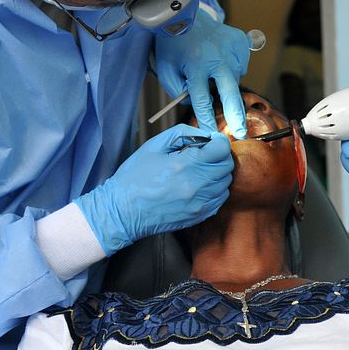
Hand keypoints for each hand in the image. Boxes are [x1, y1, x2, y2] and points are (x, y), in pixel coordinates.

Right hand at [75, 124, 232, 254]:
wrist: (121, 212)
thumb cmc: (133, 178)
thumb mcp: (153, 146)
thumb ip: (182, 134)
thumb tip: (204, 134)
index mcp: (185, 165)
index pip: (222, 149)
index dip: (218, 141)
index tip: (211, 141)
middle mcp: (197, 186)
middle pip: (227, 165)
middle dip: (219, 155)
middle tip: (205, 154)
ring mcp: (200, 203)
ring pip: (226, 182)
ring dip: (218, 173)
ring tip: (200, 170)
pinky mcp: (199, 216)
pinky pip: (220, 199)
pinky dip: (215, 189)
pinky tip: (199, 185)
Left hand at [155, 10, 249, 137]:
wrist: (184, 13)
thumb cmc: (173, 43)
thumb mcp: (166, 68)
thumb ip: (177, 90)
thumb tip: (196, 102)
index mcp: (196, 64)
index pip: (202, 100)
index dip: (207, 119)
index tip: (213, 133)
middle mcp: (217, 57)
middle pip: (230, 92)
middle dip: (236, 115)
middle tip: (241, 131)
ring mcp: (232, 49)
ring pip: (235, 78)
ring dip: (225, 82)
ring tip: (211, 69)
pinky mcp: (241, 42)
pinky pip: (241, 65)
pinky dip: (232, 67)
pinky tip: (220, 58)